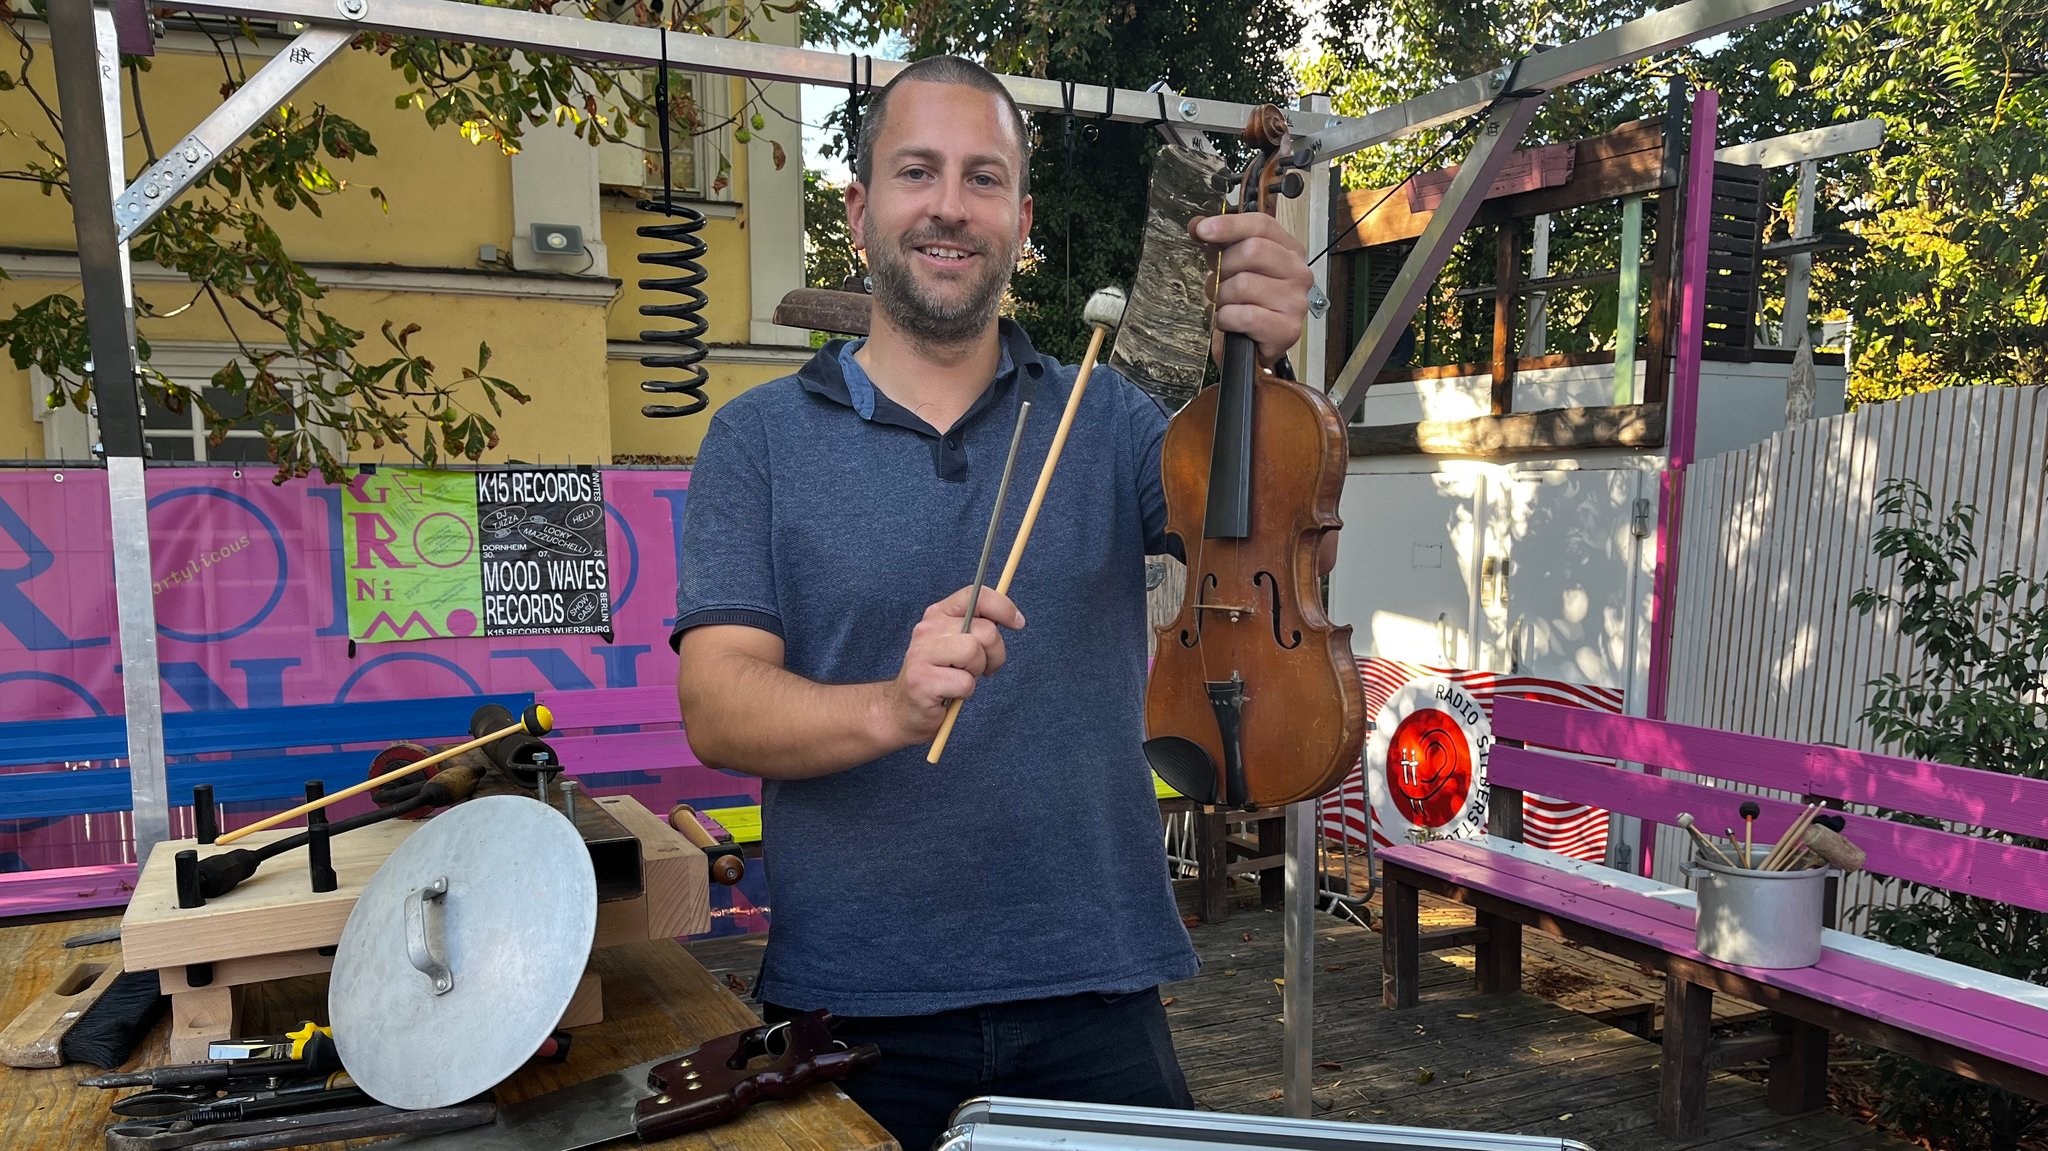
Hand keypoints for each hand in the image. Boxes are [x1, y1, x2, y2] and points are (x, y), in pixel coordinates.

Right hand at [883, 585, 1024, 742]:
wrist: (907, 708)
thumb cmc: (942, 675)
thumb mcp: (958, 643)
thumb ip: (979, 627)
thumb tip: (1013, 617)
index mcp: (938, 614)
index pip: (975, 595)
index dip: (1002, 607)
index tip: (1017, 623)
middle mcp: (927, 629)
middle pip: (985, 631)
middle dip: (994, 654)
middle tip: (981, 668)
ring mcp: (922, 654)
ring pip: (974, 652)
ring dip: (976, 672)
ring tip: (961, 678)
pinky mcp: (922, 681)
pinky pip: (965, 683)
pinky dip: (965, 692)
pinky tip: (950, 693)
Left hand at [1192, 212, 1315, 369]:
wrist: (1253, 346)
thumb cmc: (1244, 303)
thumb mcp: (1230, 267)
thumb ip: (1216, 244)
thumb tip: (1197, 226)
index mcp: (1289, 251)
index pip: (1262, 225)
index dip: (1229, 225)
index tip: (1203, 230)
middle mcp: (1299, 273)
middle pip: (1253, 251)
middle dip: (1224, 266)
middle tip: (1218, 281)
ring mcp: (1296, 302)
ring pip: (1244, 284)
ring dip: (1223, 297)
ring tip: (1226, 305)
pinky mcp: (1288, 329)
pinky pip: (1245, 315)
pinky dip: (1228, 319)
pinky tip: (1231, 322)